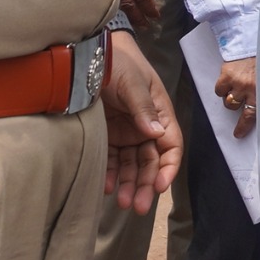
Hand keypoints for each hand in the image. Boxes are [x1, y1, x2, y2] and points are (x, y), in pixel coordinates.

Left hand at [101, 31, 180, 213]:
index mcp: (160, 114)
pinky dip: (110, 174)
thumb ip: (143, 108)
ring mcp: (126, 133)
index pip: (171, 146)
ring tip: (122, 202)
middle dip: (146, 184)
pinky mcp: (107, 136)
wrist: (88, 54)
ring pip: (131, 165)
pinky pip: (111, 159)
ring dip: (129, 184)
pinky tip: (106, 187)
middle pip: (151, 162)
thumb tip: (156, 134)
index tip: (159, 185)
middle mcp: (145, 127)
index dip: (168, 167)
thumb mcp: (133, 83)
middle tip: (137, 206)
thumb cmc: (118, 63)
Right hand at [215, 57, 257, 139]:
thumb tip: (255, 110)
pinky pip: (219, 90)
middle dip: (236, 105)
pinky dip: (222, 87)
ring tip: (237, 85)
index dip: (243, 127)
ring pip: (227, 101)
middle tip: (240, 98)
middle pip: (235, 108)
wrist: (254, 41)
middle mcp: (249, 89)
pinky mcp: (227, 74)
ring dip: (230, 96)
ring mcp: (237, 82)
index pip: (251, 116)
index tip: (237, 134)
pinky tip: (229, 79)